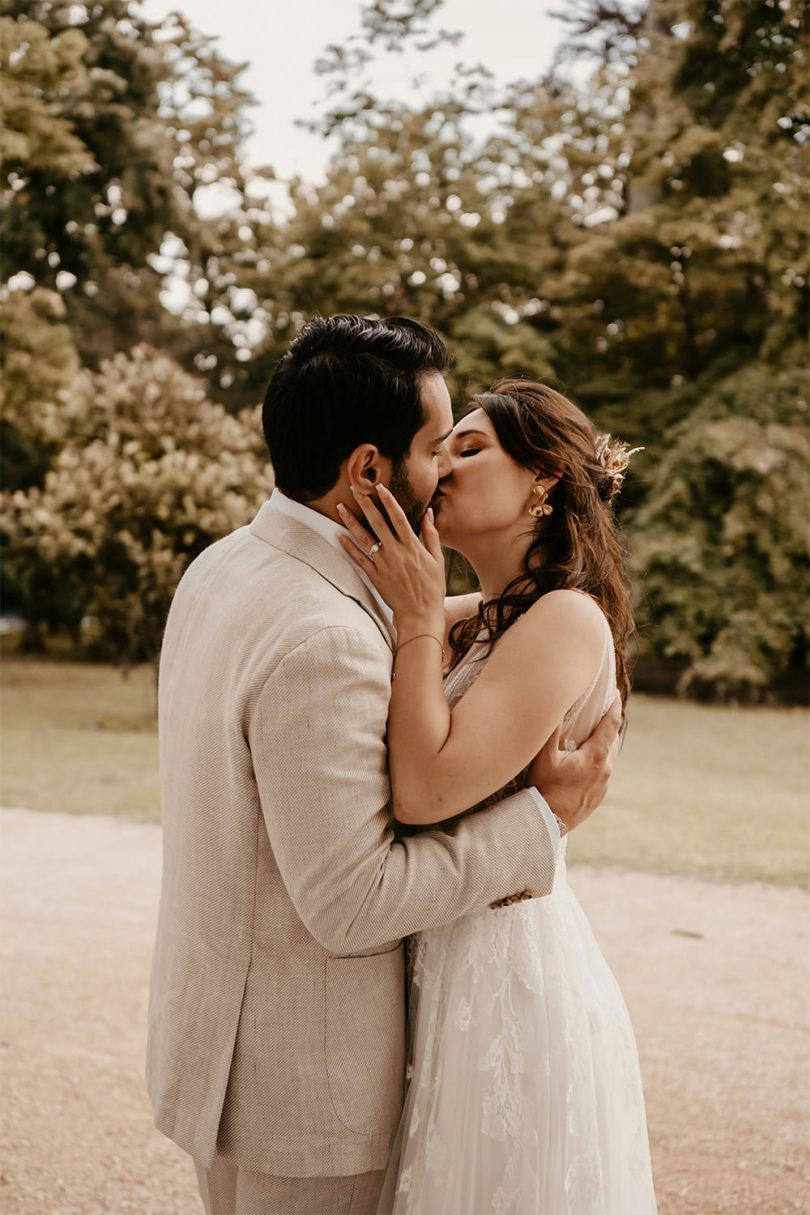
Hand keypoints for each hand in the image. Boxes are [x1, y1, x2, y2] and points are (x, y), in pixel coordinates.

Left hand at [337, 485, 445, 634]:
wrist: (420, 614)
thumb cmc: (432, 587)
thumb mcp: (437, 559)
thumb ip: (431, 535)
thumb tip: (428, 512)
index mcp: (412, 546)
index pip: (398, 517)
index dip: (388, 500)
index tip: (379, 487)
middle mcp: (396, 552)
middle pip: (377, 523)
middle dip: (365, 503)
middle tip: (354, 488)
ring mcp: (383, 564)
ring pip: (364, 538)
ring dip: (350, 521)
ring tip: (340, 507)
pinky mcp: (375, 576)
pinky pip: (358, 559)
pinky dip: (348, 547)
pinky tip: (338, 535)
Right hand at [527, 695, 621, 832]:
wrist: (548, 822)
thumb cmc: (544, 788)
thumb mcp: (544, 757)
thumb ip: (551, 729)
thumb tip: (555, 705)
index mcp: (596, 756)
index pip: (612, 724)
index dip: (615, 707)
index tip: (616, 695)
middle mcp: (606, 769)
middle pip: (612, 740)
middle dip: (608, 725)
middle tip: (601, 711)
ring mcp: (604, 784)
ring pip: (608, 757)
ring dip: (603, 744)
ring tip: (592, 735)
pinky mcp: (599, 796)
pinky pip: (603, 772)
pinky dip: (598, 761)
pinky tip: (584, 762)